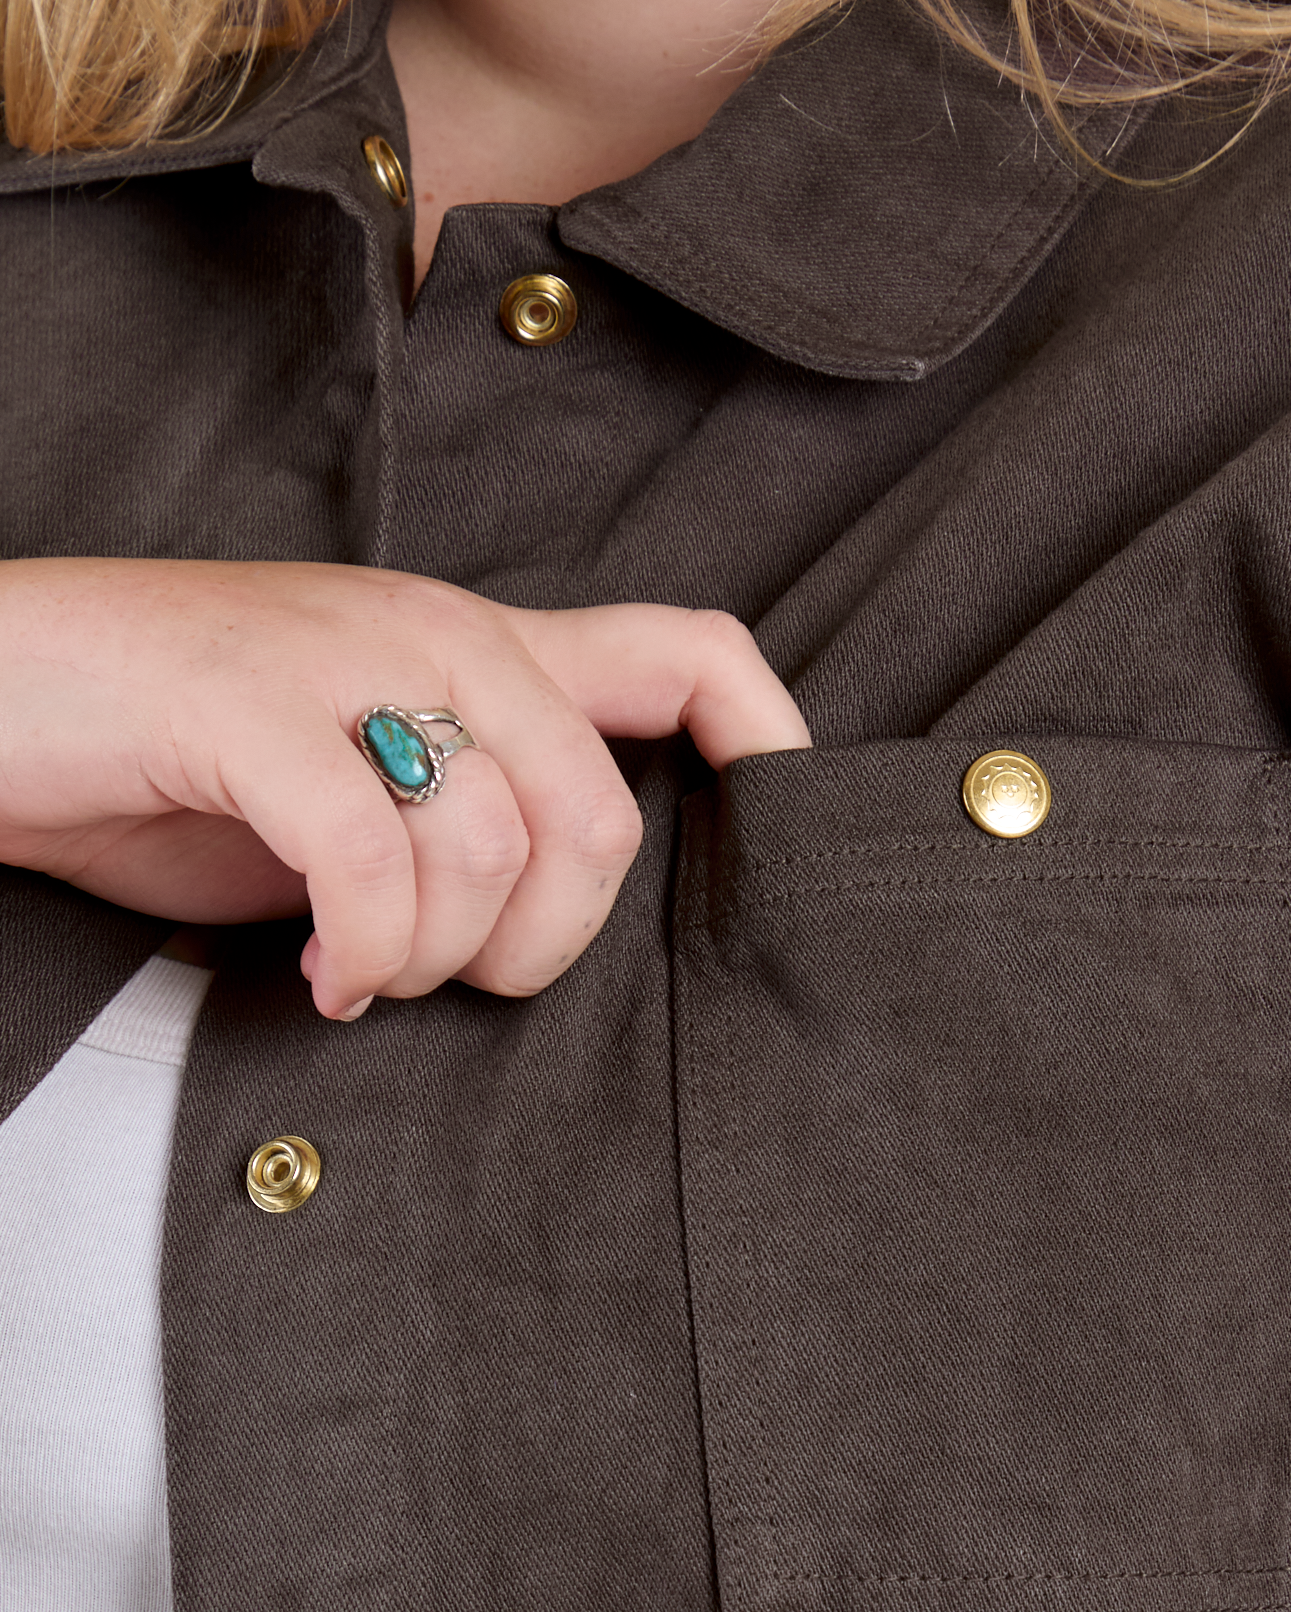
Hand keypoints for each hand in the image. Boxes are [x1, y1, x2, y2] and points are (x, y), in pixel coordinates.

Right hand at [0, 558, 809, 1015]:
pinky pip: (372, 857)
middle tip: (447, 978)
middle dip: (543, 948)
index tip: (785, 850)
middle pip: (601, 819)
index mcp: (488, 649)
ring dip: (432, 959)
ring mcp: (345, 655)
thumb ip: (480, 820)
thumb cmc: (184, 759)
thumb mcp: (371, 787)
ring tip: (359, 972)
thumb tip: (574, 919)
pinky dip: (359, 949)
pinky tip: (322, 978)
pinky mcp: (246, 706)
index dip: (774, 745)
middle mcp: (442, 633)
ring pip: (493, 850)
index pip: (691, 656)